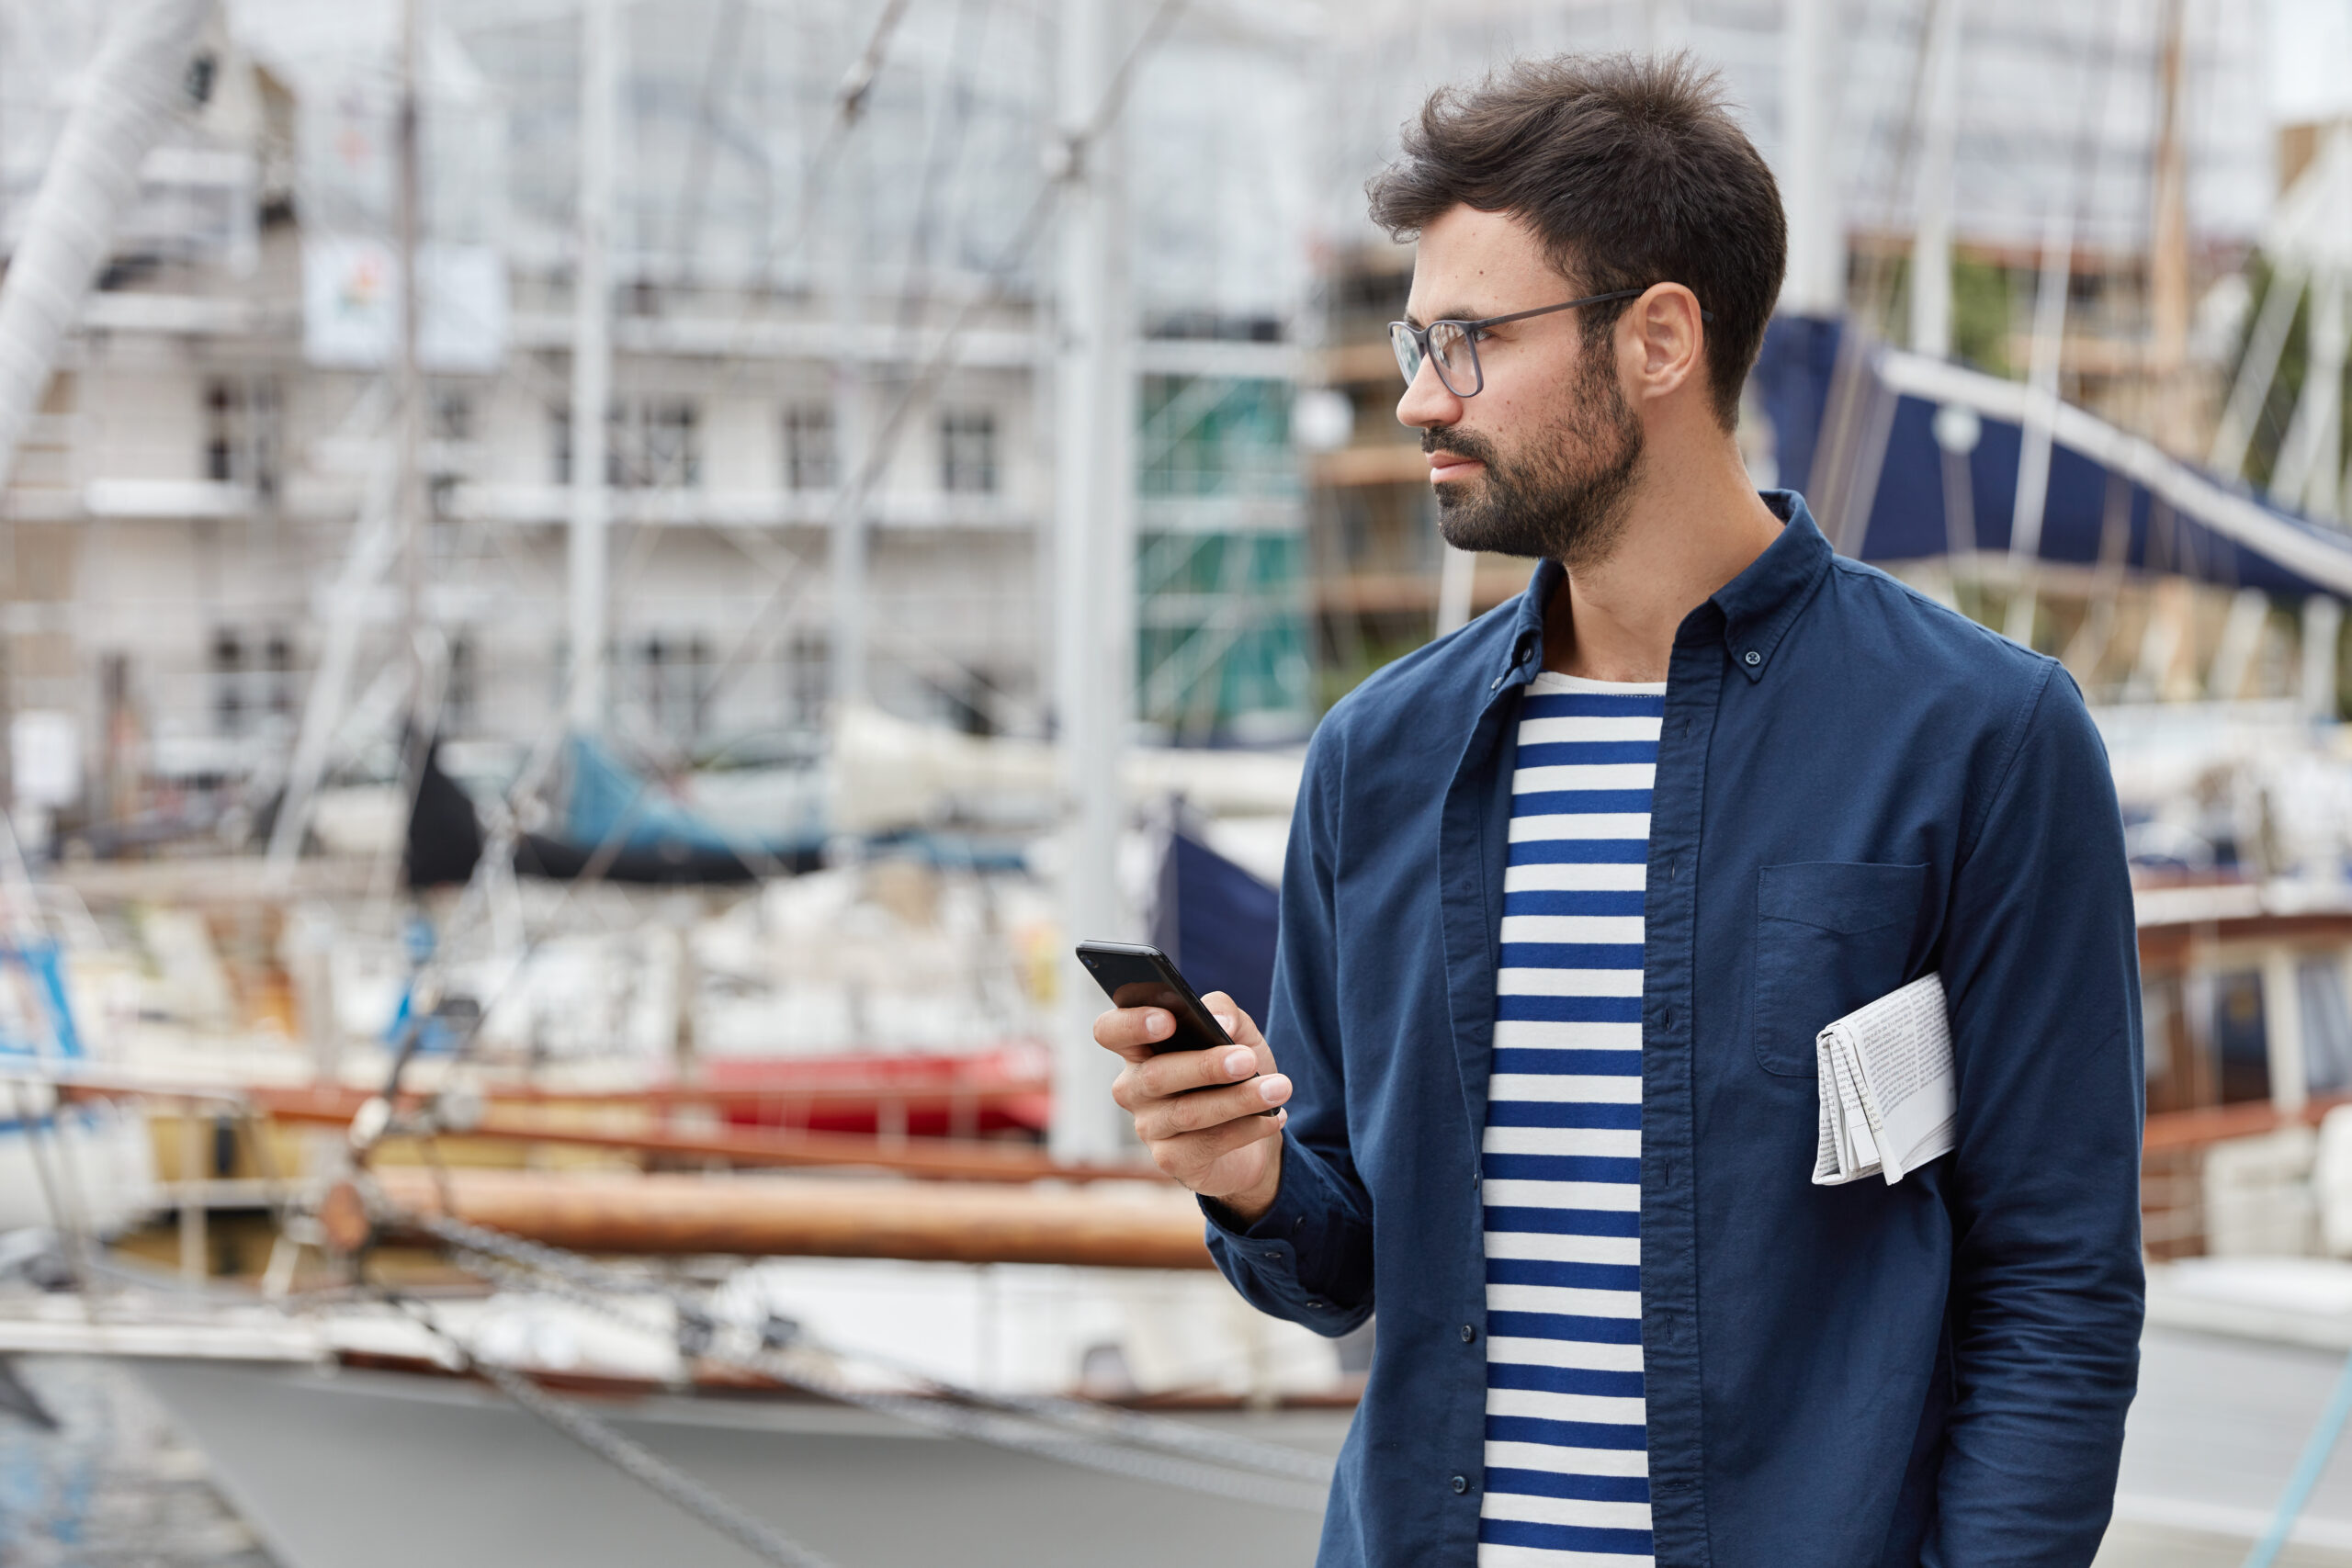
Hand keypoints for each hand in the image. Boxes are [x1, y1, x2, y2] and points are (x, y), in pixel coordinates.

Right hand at [1097, 991, 1287, 1223]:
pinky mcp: (1171, 1160)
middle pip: (1155, 1075)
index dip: (1131, 1024)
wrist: (1256, 1129)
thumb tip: (1219, 1022)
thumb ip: (1225, 1012)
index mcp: (1140, 1048)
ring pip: (1187, 1113)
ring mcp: (1149, 1127)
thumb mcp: (1238, 1033)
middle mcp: (1134, 1087)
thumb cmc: (1236, 1071)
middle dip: (1205, 1066)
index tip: (1168, 1019)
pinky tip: (1273, 1117)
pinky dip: (1246, 1129)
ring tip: (1278, 1088)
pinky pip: (1207, 1144)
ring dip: (1238, 1099)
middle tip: (1247, 1060)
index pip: (1110, 1031)